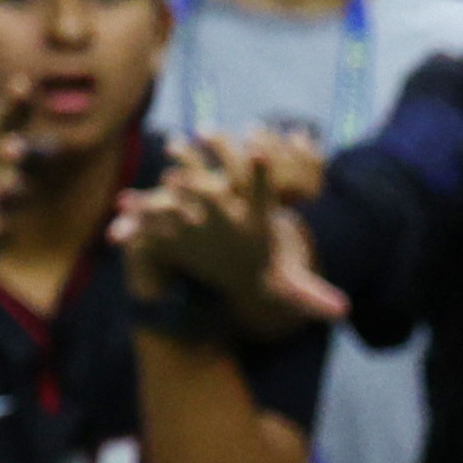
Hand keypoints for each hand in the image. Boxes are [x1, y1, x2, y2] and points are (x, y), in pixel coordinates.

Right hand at [113, 137, 345, 325]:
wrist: (226, 255)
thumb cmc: (256, 263)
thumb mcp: (283, 284)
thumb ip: (309, 296)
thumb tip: (343, 312)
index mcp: (252, 214)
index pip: (262, 190)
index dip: (262, 171)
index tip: (259, 150)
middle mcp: (221, 202)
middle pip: (212, 185)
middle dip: (201, 180)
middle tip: (194, 175)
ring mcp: (192, 208)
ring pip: (178, 192)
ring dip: (168, 188)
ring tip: (164, 184)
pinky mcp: (168, 221)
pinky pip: (150, 219)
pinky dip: (135, 219)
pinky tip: (120, 222)